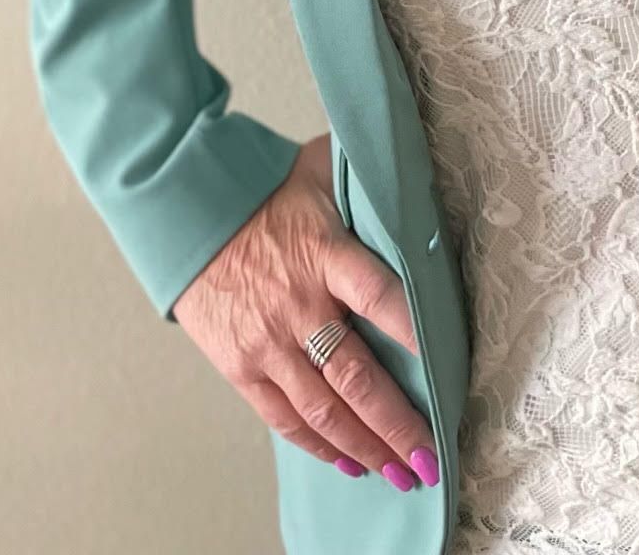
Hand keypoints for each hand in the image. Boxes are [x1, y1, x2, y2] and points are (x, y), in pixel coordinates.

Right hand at [172, 132, 439, 490]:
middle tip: (432, 456)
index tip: (451, 370)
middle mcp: (300, 305)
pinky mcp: (241, 366)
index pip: (383, 299)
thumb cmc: (267, 187)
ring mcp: (268, 342)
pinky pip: (285, 417)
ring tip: (401, 471)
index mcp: (327, 254)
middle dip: (399, 424)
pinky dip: (319, 445)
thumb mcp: (323, 169)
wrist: (187, 211)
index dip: (418, 336)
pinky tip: (349, 460)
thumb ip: (369, 178)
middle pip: (358, 377)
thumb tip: (414, 167)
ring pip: (325, 410)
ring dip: (367, 446)